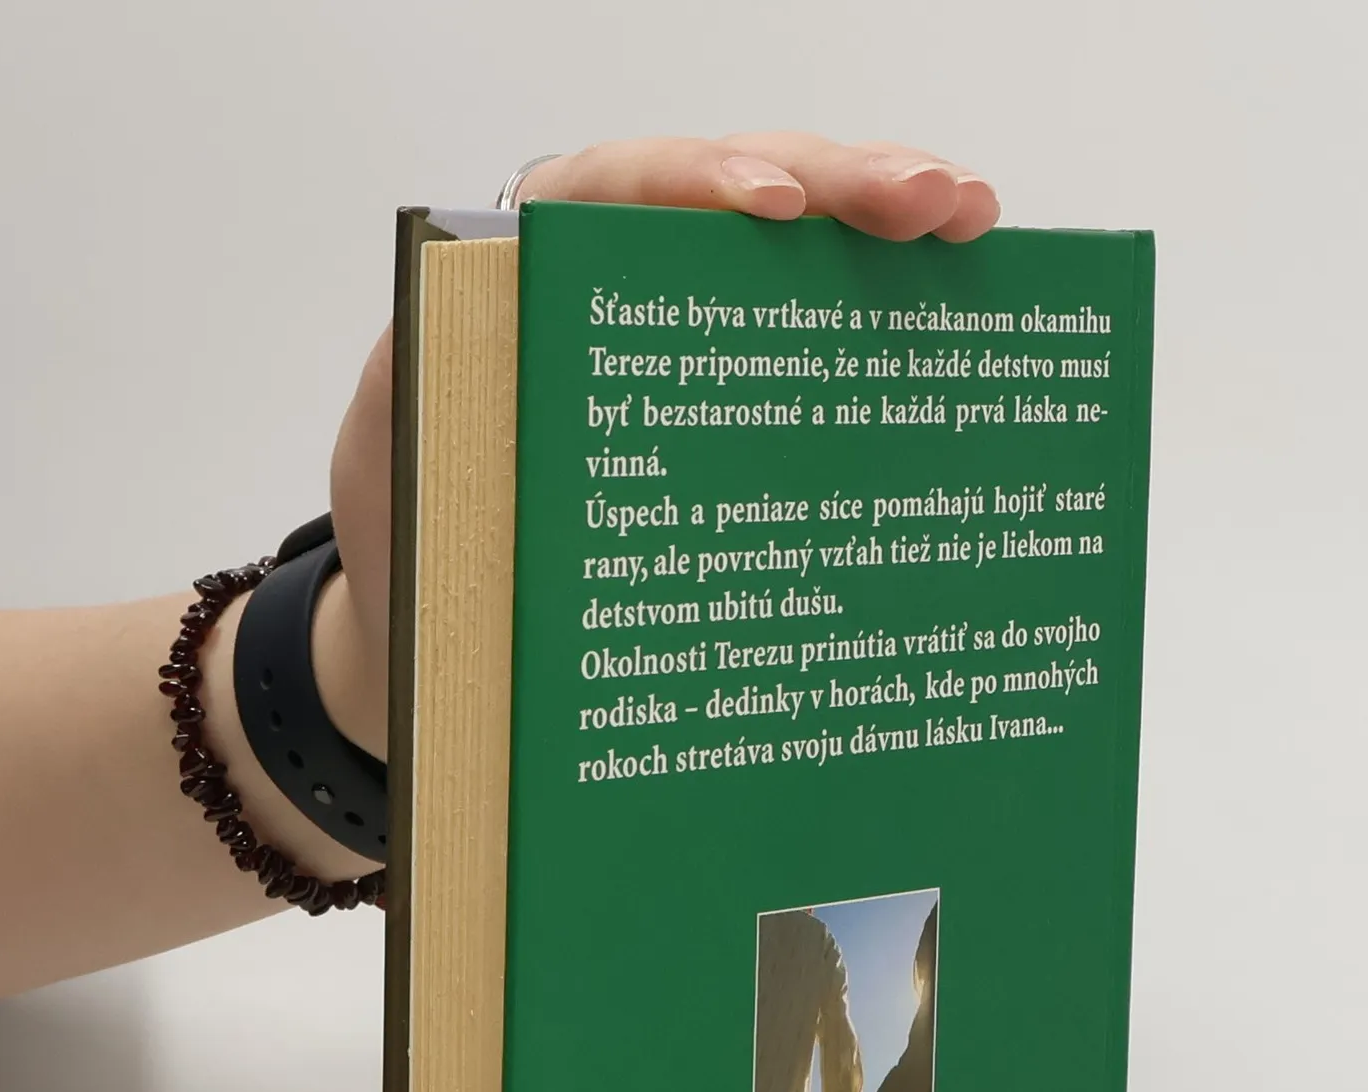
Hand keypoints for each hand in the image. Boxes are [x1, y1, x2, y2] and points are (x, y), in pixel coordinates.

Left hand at [325, 134, 1001, 758]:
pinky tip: (959, 315)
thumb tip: (482, 341)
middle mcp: (621, 287)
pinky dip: (889, 324)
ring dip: (891, 231)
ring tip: (972, 225)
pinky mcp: (735, 411)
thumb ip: (425, 388)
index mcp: (532, 275)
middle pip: (743, 198)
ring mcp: (690, 345)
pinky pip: (816, 346)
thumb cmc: (414, 543)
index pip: (623, 187)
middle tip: (938, 200)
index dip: (704, 181)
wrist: (434, 635)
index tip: (776, 207)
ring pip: (799, 257)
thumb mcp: (395, 464)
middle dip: (846, 183)